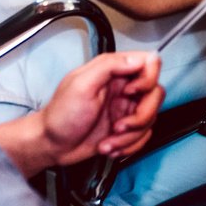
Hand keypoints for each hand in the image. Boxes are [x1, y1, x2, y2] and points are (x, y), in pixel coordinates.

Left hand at [37, 52, 162, 167]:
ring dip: (130, 136)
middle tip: (119, 125)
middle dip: (141, 117)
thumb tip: (138, 59)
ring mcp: (125, 109)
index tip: (131, 93)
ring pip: (150, 119)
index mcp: (113, 72)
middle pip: (155, 95)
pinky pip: (143, 136)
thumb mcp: (81, 84)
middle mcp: (123, 89)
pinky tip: (109, 146)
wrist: (50, 145)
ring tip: (108, 141)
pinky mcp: (125, 129)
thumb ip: (109, 66)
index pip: (149, 64)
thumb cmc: (60, 115)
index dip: (147, 79)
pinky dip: (128, 146)